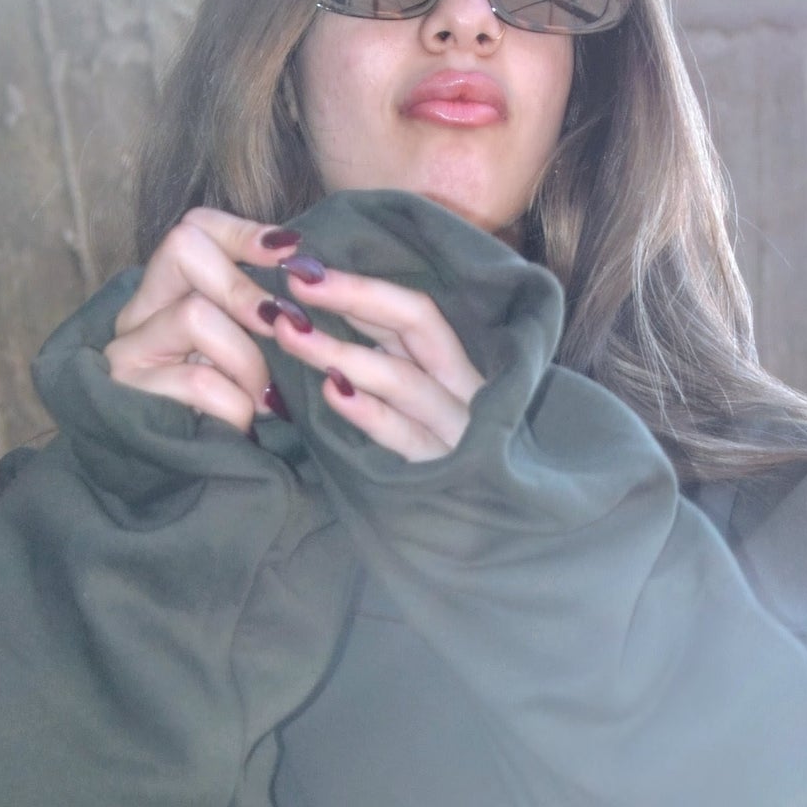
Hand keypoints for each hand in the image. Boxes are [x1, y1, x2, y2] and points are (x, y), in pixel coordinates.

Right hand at [101, 208, 294, 433]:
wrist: (178, 491)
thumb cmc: (226, 415)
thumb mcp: (245, 354)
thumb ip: (261, 313)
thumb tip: (308, 269)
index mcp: (166, 295)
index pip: (194, 229)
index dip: (244, 232)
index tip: (292, 253)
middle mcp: (137, 315)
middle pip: (185, 249)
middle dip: (247, 289)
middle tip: (283, 329)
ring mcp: (126, 355)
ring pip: (196, 315)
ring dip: (248, 361)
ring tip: (263, 397)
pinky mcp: (129, 397)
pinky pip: (198, 382)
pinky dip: (235, 406)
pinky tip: (242, 424)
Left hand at [240, 245, 485, 461]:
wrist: (517, 539)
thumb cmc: (448, 474)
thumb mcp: (426, 411)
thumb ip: (391, 370)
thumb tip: (321, 326)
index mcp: (457, 370)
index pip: (413, 312)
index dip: (360, 285)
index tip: (305, 268)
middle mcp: (464, 392)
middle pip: (414, 323)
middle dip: (353, 295)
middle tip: (294, 280)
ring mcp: (459, 432)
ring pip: (401, 378)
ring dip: (341, 351)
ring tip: (289, 333)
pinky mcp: (446, 475)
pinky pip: (404, 437)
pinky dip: (368, 412)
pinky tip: (330, 392)